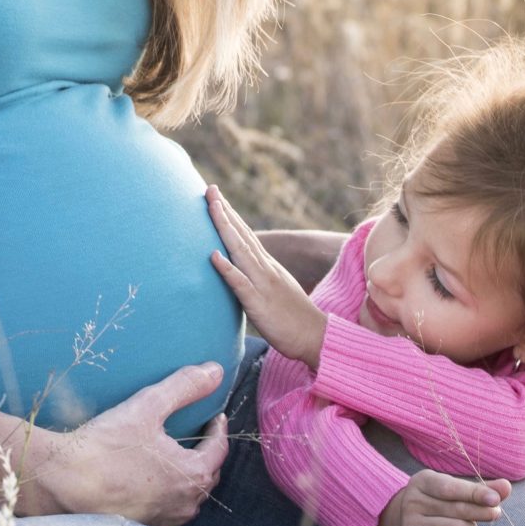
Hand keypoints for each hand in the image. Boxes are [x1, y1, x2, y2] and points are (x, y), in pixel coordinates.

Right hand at [31, 363, 228, 525]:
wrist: (60, 483)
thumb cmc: (105, 447)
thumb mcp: (147, 407)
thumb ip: (184, 387)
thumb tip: (215, 371)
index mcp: (194, 475)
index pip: (219, 449)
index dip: (218, 430)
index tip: (214, 417)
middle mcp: (185, 503)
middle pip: (207, 474)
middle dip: (206, 454)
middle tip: (199, 435)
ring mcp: (165, 520)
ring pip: (189, 496)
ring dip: (188, 477)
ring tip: (177, 458)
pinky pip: (167, 509)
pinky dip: (167, 494)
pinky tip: (152, 482)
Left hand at [207, 185, 327, 367]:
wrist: (316, 337)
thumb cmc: (294, 319)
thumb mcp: (275, 292)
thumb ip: (259, 279)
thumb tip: (242, 274)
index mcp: (268, 267)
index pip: (247, 236)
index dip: (231, 216)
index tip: (216, 197)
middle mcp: (266, 269)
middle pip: (242, 235)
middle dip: (225, 211)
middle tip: (209, 189)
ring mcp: (263, 284)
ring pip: (241, 251)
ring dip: (225, 228)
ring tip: (211, 207)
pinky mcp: (259, 304)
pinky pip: (241, 284)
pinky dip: (227, 268)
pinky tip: (213, 256)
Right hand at [375, 469, 511, 525]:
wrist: (411, 523)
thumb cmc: (441, 501)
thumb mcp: (457, 489)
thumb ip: (482, 489)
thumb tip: (506, 487)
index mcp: (421, 482)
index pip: (450, 488)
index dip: (475, 493)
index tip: (495, 499)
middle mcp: (411, 503)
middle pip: (457, 510)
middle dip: (482, 512)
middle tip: (496, 513)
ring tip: (466, 525)